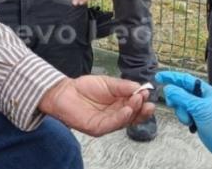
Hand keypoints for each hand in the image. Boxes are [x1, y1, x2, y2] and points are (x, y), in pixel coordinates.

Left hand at [38, 76, 155, 136]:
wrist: (65, 91)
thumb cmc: (85, 88)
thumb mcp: (108, 83)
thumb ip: (123, 86)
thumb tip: (140, 88)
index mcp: (120, 103)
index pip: (136, 105)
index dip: (142, 100)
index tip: (147, 92)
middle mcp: (116, 114)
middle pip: (134, 115)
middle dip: (142, 108)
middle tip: (145, 98)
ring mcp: (108, 122)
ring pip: (125, 121)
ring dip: (133, 112)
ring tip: (137, 101)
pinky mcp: (98, 128)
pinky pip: (113, 125)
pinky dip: (121, 118)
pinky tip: (126, 110)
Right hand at [155, 71, 211, 164]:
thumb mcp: (198, 108)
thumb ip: (182, 97)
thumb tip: (169, 88)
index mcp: (205, 90)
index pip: (185, 79)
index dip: (172, 77)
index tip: (160, 77)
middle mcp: (201, 97)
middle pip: (180, 91)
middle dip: (176, 100)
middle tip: (173, 104)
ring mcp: (198, 107)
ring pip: (180, 103)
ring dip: (181, 112)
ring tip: (189, 119)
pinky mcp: (195, 116)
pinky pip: (183, 112)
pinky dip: (183, 117)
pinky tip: (190, 123)